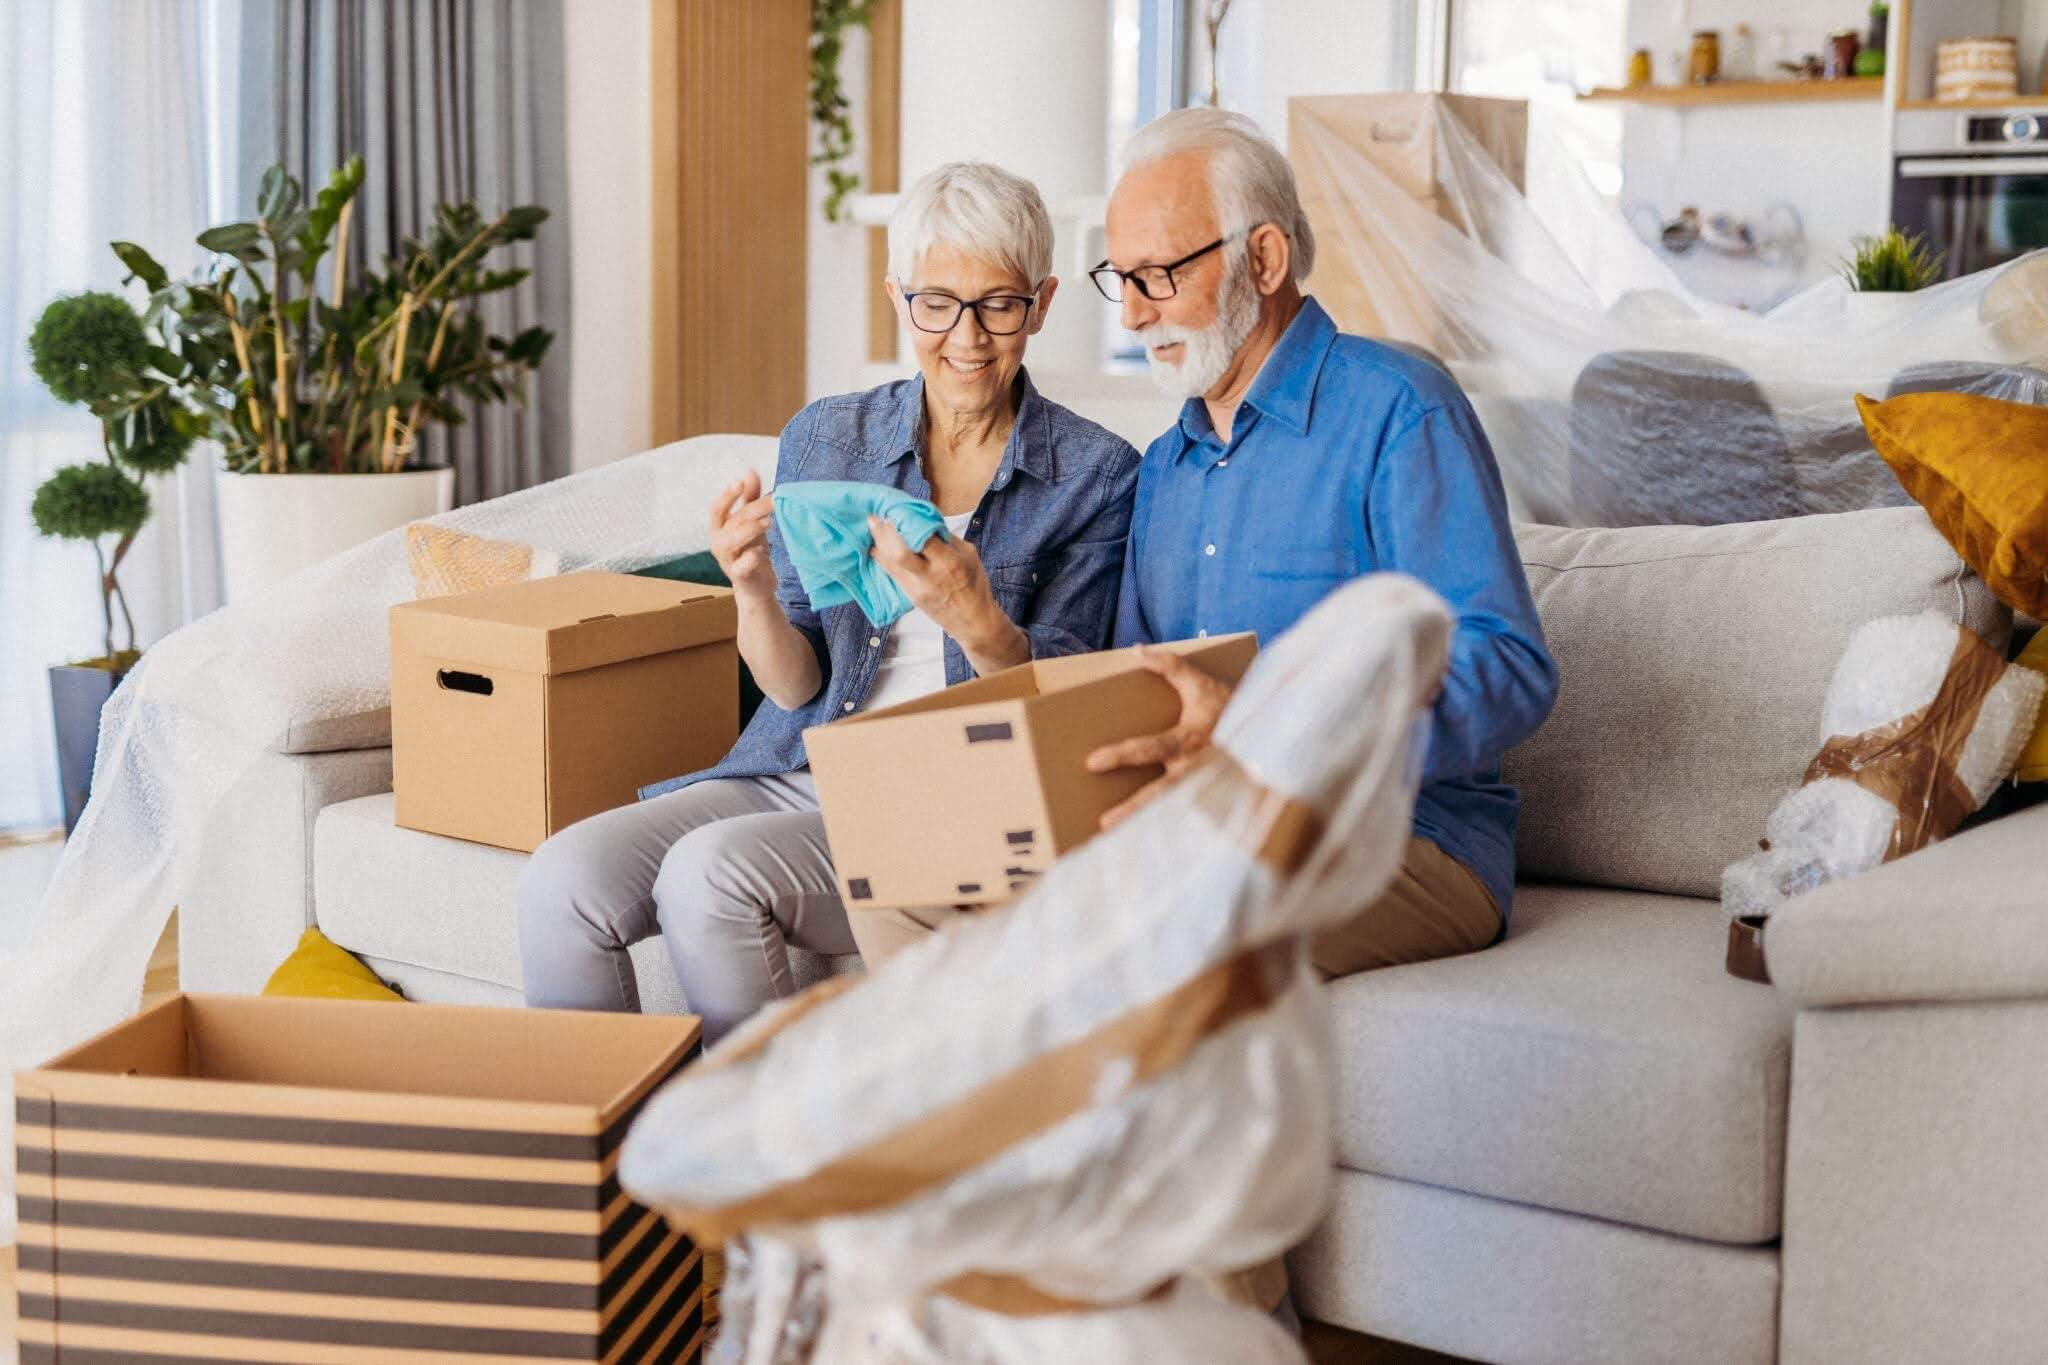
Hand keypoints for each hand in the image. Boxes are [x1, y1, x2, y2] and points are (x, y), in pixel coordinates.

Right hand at [708, 471, 777, 603]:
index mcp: (719, 528)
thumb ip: (749, 498)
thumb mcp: (751, 522)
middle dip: (753, 509)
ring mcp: (727, 561)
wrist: (757, 586)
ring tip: (769, 522)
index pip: (717, 509)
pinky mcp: (739, 577)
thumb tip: (749, 471)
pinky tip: (760, 552)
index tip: (740, 482)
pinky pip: (741, 566)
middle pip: (733, 521)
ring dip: (750, 529)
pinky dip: (750, 558)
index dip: (728, 495)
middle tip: (773, 501)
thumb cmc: (752, 549)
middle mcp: (718, 543)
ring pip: (732, 541)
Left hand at [867, 514, 1009, 649]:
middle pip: (901, 554)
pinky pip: (892, 575)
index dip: (909, 522)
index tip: (899, 509)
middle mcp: (931, 576)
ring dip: (880, 544)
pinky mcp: (911, 597)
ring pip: (892, 564)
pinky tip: (876, 548)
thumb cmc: (975, 586)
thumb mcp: (970, 556)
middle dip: (886, 534)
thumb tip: (927, 520)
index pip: (924, 538)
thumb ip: (948, 538)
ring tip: (872, 527)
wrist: (973, 622)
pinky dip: (883, 559)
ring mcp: (919, 589)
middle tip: (875, 518)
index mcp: (950, 562)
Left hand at [1084, 646, 1236, 829]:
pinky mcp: (1212, 802)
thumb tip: (1136, 650)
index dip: (1121, 754)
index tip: (1092, 762)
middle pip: (1159, 794)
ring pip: (1171, 812)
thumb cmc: (1229, 708)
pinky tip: (1149, 847)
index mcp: (1188, 740)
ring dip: (1146, 827)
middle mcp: (1194, 769)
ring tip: (1119, 839)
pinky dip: (1168, 834)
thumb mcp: (1200, 683)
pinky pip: (1187, 820)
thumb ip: (1169, 666)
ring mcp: (1203, 789)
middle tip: (1104, 822)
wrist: (1271, 732)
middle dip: (1132, 809)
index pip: (1150, 749)